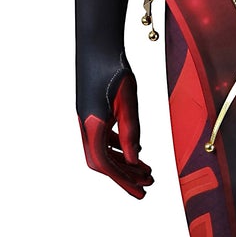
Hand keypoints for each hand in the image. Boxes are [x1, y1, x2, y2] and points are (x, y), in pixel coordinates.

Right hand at [79, 59, 152, 198]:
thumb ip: (131, 132)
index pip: (105, 164)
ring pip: (102, 151)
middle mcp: (86, 124)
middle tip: (149, 182)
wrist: (98, 44)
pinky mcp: (91, 111)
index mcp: (93, 125)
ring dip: (123, 162)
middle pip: (102, 162)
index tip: (142, 193)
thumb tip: (134, 160)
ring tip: (146, 169)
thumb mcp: (129, 102)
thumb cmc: (115, 68)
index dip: (124, 181)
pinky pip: (102, 138)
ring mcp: (87, 118)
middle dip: (125, 175)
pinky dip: (116, 147)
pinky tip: (133, 148)